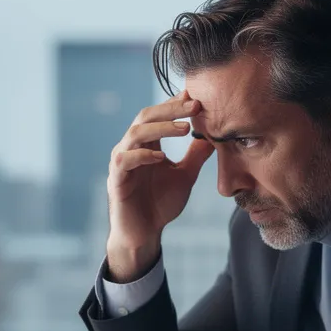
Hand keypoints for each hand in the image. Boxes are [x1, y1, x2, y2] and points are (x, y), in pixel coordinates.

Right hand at [105, 91, 215, 281]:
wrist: (144, 233)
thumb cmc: (160, 204)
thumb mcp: (185, 176)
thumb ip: (195, 156)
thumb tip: (213, 136)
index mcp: (147, 144)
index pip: (158, 115)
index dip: (175, 104)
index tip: (197, 97)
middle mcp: (131, 147)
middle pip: (146, 116)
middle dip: (171, 109)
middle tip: (195, 106)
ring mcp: (122, 162)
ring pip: (135, 133)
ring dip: (160, 128)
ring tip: (184, 129)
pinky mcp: (117, 179)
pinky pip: (125, 160)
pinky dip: (143, 155)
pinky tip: (162, 157)